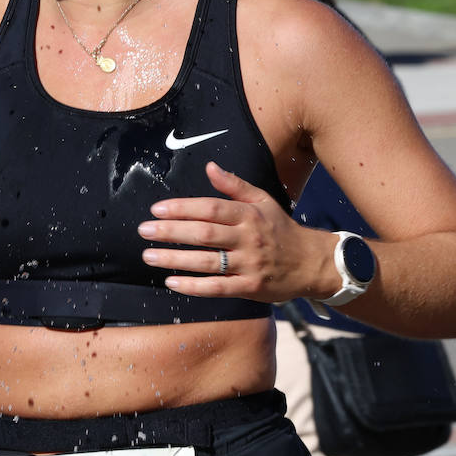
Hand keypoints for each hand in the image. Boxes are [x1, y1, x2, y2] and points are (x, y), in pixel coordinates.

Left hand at [138, 162, 335, 302]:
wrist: (311, 263)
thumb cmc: (281, 229)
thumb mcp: (262, 201)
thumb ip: (234, 185)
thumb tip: (209, 167)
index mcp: (249, 215)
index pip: (210, 209)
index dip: (182, 208)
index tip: (157, 210)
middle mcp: (248, 238)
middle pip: (204, 234)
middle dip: (171, 232)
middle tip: (144, 231)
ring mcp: (248, 264)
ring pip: (206, 262)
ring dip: (174, 259)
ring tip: (149, 256)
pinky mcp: (249, 288)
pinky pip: (217, 288)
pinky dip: (193, 286)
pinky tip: (171, 282)